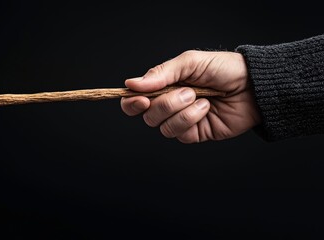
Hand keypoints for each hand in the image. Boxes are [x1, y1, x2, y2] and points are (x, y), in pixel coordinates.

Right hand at [120, 50, 261, 142]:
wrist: (254, 86)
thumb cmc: (224, 69)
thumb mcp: (191, 62)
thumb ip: (161, 73)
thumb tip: (131, 84)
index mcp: (164, 86)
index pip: (135, 100)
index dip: (131, 103)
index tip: (140, 99)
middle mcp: (170, 104)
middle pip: (147, 115)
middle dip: (165, 104)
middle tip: (186, 92)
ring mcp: (181, 120)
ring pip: (162, 126)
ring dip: (181, 111)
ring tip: (200, 98)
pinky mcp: (194, 133)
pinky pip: (180, 134)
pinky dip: (192, 118)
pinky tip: (206, 108)